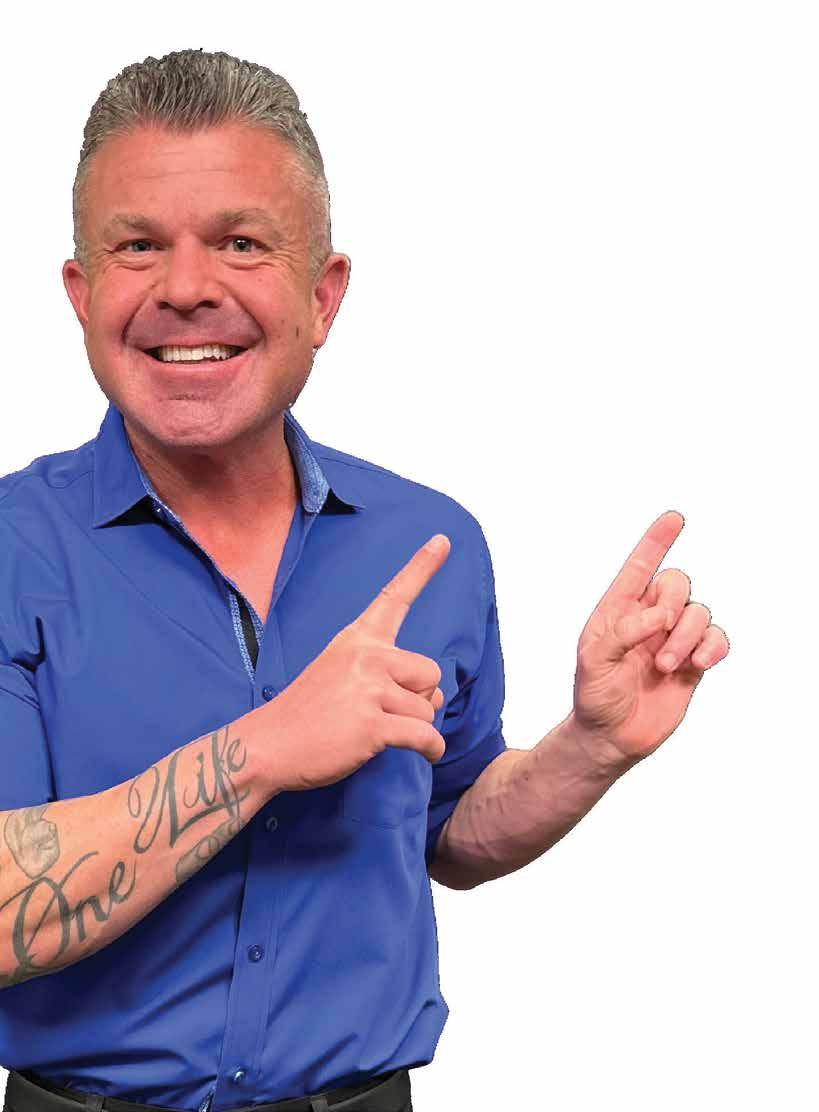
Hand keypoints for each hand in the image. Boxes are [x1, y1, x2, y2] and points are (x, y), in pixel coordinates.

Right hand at [264, 534, 451, 793]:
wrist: (268, 745)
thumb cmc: (307, 714)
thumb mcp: (337, 672)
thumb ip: (384, 671)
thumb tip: (437, 693)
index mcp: (356, 638)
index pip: (394, 597)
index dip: (422, 568)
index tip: (444, 539)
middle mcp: (365, 656)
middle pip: (431, 673)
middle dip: (419, 698)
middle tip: (383, 712)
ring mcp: (368, 689)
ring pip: (429, 709)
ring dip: (414, 728)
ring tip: (376, 732)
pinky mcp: (373, 724)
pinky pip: (426, 735)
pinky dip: (430, 748)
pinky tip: (423, 753)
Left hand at [572, 511, 728, 765]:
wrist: (611, 737)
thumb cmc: (594, 695)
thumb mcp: (593, 660)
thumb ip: (621, 632)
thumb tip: (657, 616)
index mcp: (618, 609)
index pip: (640, 566)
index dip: (657, 541)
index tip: (674, 518)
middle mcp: (647, 618)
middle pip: (677, 582)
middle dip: (672, 602)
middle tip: (658, 634)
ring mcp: (672, 638)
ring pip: (699, 611)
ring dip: (687, 635)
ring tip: (666, 665)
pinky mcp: (693, 661)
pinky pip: (717, 638)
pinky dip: (713, 646)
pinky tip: (698, 663)